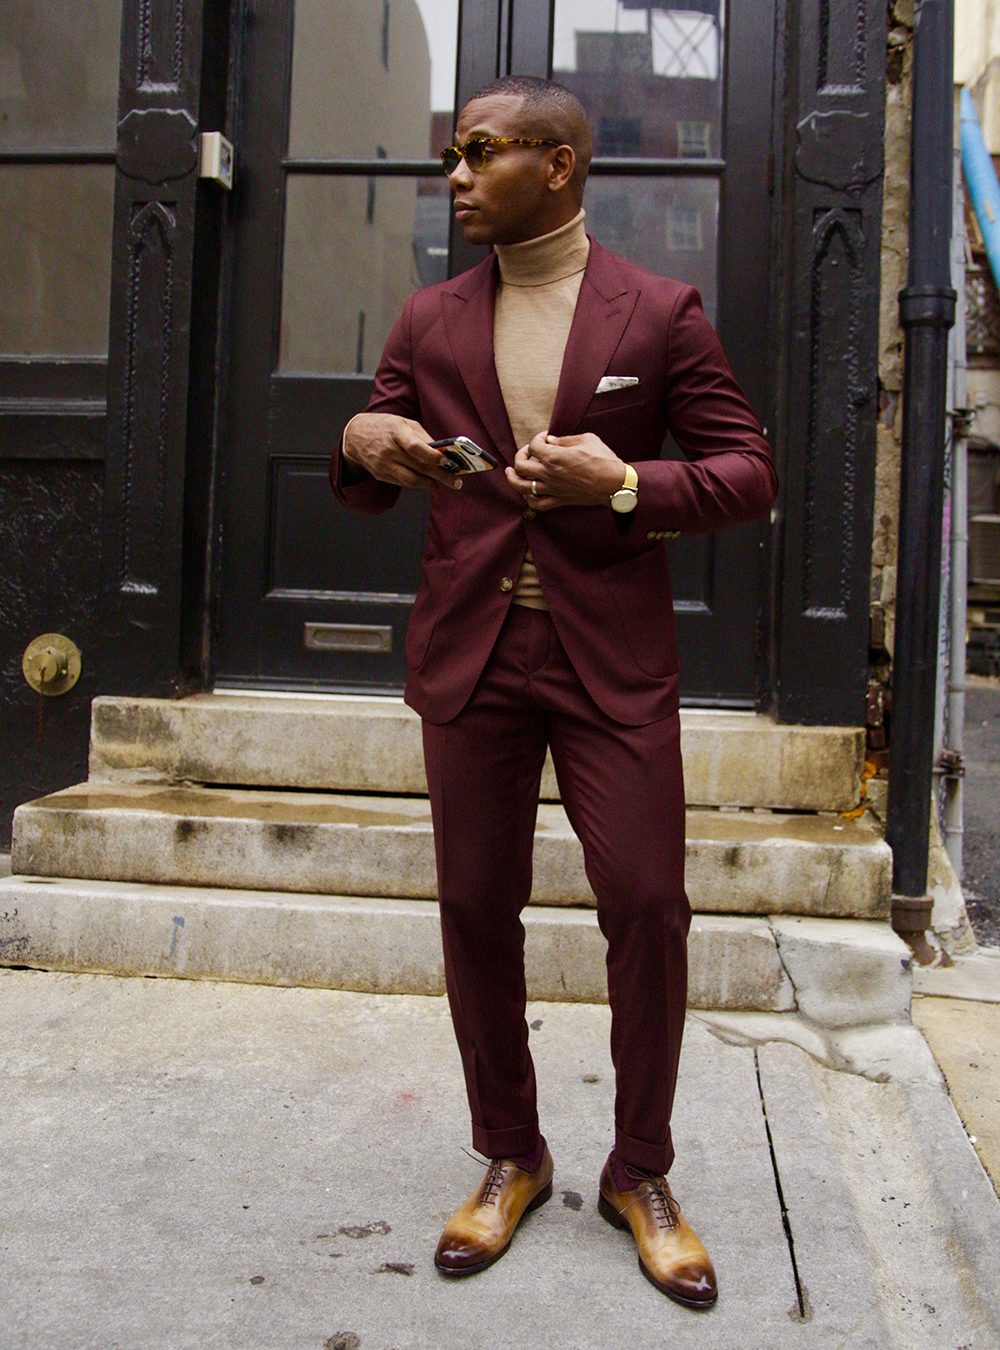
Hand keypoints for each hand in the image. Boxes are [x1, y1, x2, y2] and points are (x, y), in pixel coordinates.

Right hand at [343, 413, 462, 490]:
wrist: (355, 435)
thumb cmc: (384, 426)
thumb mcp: (403, 422)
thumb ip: (423, 436)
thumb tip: (443, 451)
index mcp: (395, 432)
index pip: (415, 447)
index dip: (433, 456)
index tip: (447, 461)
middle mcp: (388, 450)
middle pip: (418, 467)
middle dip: (441, 476)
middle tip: (456, 481)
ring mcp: (383, 465)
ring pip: (412, 480)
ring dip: (430, 482)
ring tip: (443, 480)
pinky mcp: (381, 475)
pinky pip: (404, 483)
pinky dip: (418, 482)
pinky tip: (427, 479)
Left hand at [505, 432, 626, 510]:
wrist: (614, 483)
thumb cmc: (603, 460)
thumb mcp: (586, 439)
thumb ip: (565, 440)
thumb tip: (552, 440)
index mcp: (554, 456)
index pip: (533, 445)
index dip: (537, 438)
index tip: (545, 437)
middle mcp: (549, 473)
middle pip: (520, 465)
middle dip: (520, 455)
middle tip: (527, 452)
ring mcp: (552, 489)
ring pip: (521, 486)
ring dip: (512, 478)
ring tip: (510, 472)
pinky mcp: (559, 500)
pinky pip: (537, 504)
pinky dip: (528, 499)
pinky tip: (527, 493)